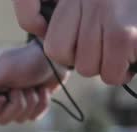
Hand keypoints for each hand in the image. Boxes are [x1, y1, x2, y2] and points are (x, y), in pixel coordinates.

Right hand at [0, 41, 68, 124]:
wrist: (53, 57)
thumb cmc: (26, 60)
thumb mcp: (5, 70)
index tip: (2, 98)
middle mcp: (0, 99)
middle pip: (1, 119)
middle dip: (16, 104)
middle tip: (21, 88)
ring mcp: (16, 105)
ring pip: (19, 119)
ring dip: (30, 101)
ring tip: (33, 86)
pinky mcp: (32, 108)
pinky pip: (34, 117)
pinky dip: (41, 103)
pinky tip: (42, 90)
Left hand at [12, 0, 136, 84]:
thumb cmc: (128, 7)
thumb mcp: (97, 6)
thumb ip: (77, 27)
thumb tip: (65, 57)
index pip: (55, 48)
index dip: (72, 55)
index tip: (90, 45)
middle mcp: (89, 4)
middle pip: (75, 62)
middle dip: (96, 61)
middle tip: (115, 46)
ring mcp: (109, 19)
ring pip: (94, 70)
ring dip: (113, 67)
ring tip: (127, 48)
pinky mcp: (127, 35)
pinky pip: (116, 72)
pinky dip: (128, 69)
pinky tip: (136, 51)